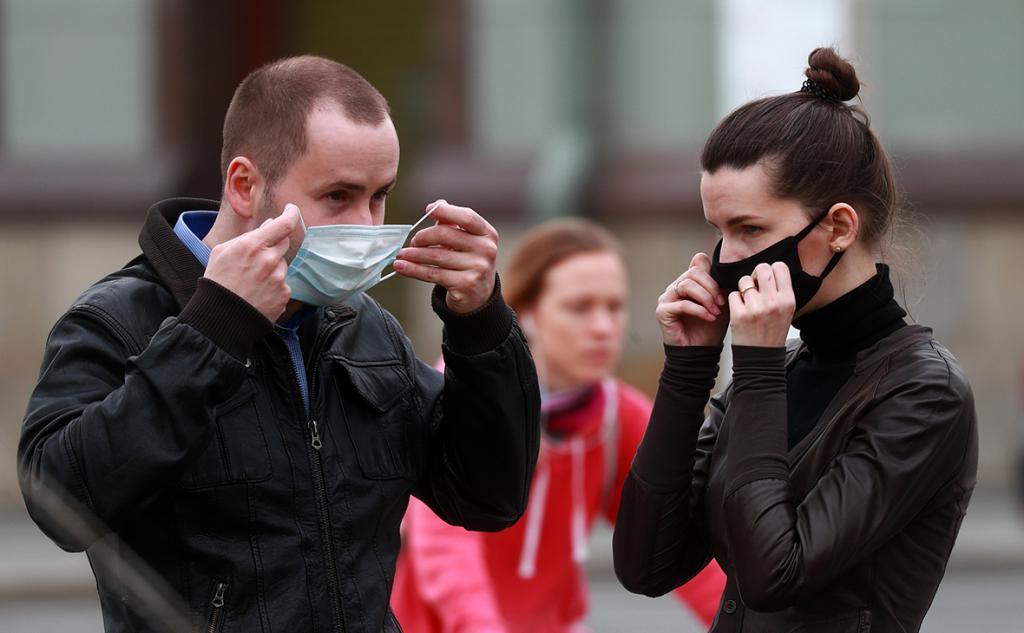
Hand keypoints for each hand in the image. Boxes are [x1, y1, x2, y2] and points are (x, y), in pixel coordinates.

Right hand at [204, 204, 298, 321]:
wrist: (222, 317)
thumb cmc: (219, 282)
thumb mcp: (223, 251)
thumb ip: (248, 236)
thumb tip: (270, 225)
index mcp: (253, 245)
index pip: (284, 224)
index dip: (292, 214)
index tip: (292, 210)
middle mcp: (269, 260)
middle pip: (284, 243)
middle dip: (273, 246)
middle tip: (256, 258)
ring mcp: (279, 278)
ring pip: (283, 264)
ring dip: (273, 268)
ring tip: (253, 280)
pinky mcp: (284, 294)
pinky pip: (284, 283)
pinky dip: (274, 285)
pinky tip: (258, 292)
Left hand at [393, 200, 498, 313]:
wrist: (479, 296)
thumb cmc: (468, 262)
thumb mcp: (466, 241)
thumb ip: (453, 222)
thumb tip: (437, 204)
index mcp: (487, 234)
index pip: (467, 217)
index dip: (446, 211)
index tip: (428, 210)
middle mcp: (486, 250)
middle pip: (446, 235)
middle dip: (423, 236)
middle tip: (412, 241)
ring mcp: (477, 268)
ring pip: (436, 256)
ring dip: (413, 255)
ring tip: (401, 255)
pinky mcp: (465, 284)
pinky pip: (433, 274)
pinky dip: (413, 270)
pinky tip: (402, 267)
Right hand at [656, 253, 728, 346]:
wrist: (700, 351)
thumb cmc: (709, 328)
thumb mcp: (719, 302)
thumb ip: (717, 283)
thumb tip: (716, 265)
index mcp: (687, 282)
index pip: (698, 264)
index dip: (713, 275)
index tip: (724, 292)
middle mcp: (675, 288)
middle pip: (693, 273)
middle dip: (711, 287)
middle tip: (721, 303)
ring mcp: (666, 298)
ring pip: (687, 285)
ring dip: (706, 298)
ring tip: (715, 311)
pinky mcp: (662, 311)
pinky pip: (683, 304)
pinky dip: (699, 310)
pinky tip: (709, 318)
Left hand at [729, 262, 794, 346]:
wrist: (761, 357)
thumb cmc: (772, 332)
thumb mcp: (786, 311)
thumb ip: (780, 291)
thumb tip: (767, 270)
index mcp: (788, 300)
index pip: (780, 267)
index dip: (771, 270)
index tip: (767, 279)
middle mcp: (773, 302)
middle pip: (761, 268)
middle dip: (755, 275)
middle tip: (755, 286)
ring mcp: (756, 308)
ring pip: (744, 280)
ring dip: (743, 288)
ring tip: (748, 301)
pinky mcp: (739, 314)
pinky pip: (733, 294)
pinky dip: (734, 301)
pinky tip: (740, 310)